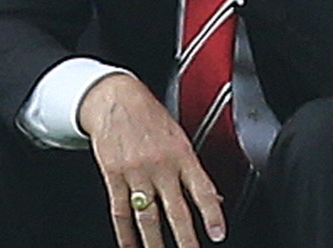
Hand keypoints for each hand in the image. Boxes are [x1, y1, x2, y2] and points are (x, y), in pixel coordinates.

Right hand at [78, 74, 224, 247]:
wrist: (114, 99)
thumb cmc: (148, 115)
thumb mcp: (179, 136)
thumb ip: (193, 169)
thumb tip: (212, 197)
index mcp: (181, 154)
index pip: (201, 190)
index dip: (212, 214)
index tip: (218, 234)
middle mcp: (160, 166)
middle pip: (176, 211)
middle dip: (186, 240)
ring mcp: (136, 173)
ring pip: (148, 217)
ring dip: (155, 243)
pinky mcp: (114, 176)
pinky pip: (120, 210)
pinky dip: (125, 233)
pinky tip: (130, 245)